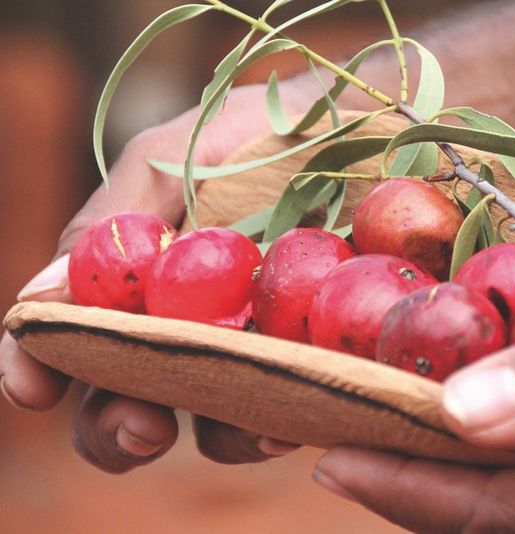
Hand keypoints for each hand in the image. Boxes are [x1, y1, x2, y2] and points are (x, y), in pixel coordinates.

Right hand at [0, 84, 314, 472]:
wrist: (369, 125)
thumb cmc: (264, 132)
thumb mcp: (177, 155)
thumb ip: (113, 218)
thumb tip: (38, 296)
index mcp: (135, 277)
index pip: (69, 334)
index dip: (36, 364)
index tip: (34, 388)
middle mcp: (183, 323)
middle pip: (123, 399)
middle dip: (115, 428)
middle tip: (144, 428)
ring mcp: (247, 349)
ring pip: (206, 426)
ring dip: (213, 438)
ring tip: (245, 425)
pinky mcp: (307, 360)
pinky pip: (279, 411)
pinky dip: (275, 424)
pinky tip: (291, 418)